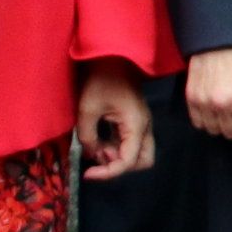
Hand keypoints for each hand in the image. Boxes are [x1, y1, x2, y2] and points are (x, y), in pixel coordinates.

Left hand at [73, 60, 156, 179]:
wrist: (112, 57)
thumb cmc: (101, 80)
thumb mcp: (87, 109)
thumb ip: (88, 136)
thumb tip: (90, 155)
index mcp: (135, 125)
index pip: (127, 161)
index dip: (108, 173)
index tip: (88, 174)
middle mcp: (144, 128)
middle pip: (142, 161)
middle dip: (119, 166)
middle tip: (98, 159)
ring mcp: (141, 124)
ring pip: (138, 154)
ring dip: (117, 157)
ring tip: (95, 147)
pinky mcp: (135, 120)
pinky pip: (131, 143)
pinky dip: (116, 148)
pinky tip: (99, 141)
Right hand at [186, 47, 231, 145]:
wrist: (220, 40)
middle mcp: (224, 104)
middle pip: (230, 135)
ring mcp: (205, 102)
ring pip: (213, 130)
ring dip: (221, 124)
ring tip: (226, 108)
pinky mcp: (191, 98)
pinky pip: (198, 122)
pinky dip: (206, 119)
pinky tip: (213, 107)